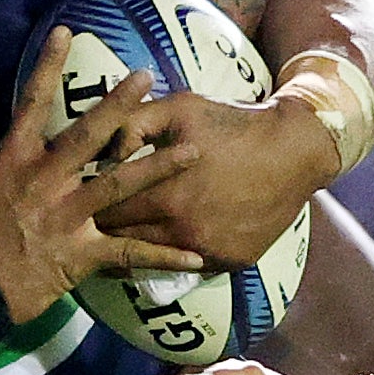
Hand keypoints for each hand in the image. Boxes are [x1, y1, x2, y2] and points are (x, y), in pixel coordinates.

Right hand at [0, 70, 208, 324]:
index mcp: (16, 160)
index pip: (31, 103)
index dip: (48, 67)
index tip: (66, 32)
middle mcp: (47, 181)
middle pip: (88, 136)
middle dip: (118, 105)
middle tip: (147, 78)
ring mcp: (68, 216)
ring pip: (120, 186)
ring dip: (158, 168)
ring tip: (192, 152)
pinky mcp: (83, 254)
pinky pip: (130, 254)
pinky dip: (164, 256)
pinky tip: (197, 254)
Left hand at [99, 89, 342, 266]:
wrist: (293, 151)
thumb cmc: (232, 124)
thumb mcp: (180, 108)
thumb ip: (133, 123)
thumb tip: (103, 150)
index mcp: (167, 196)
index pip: (108, 212)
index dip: (91, 204)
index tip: (80, 197)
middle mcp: (185, 232)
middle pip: (125, 241)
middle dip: (105, 228)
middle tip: (91, 218)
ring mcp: (209, 252)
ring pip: (153, 259)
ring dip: (134, 246)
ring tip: (117, 235)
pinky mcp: (231, 262)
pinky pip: (188, 266)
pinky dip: (172, 256)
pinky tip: (160, 244)